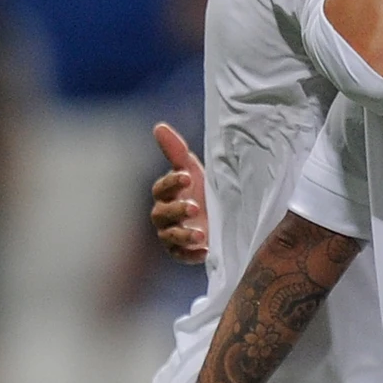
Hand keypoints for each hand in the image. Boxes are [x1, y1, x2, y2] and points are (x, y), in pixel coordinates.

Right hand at [150, 123, 207, 264]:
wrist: (223, 214)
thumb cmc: (203, 189)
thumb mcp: (193, 169)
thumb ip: (175, 151)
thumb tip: (159, 126)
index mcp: (167, 194)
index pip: (161, 189)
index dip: (171, 183)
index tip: (188, 177)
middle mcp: (165, 215)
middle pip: (162, 214)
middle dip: (177, 210)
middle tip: (196, 207)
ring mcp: (172, 235)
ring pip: (170, 236)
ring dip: (184, 234)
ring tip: (202, 233)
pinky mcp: (183, 251)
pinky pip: (181, 256)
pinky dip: (192, 254)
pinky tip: (205, 251)